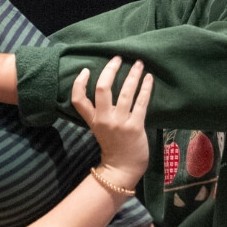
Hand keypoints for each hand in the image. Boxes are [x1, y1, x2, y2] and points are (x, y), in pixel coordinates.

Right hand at [70, 57, 152, 191]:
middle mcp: (104, 119)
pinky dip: (146, 87)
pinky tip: (149, 78)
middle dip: (111, 70)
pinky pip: (141, 102)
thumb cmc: (113, 146)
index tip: (86, 69)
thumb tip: (108, 88)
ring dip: (133, 74)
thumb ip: (99, 112)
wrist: (122, 168)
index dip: (79, 83)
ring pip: (125, 92)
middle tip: (118, 58)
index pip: (78, 99)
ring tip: (138, 63)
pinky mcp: (135, 126)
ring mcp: (120, 122)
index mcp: (93, 120)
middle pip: (102, 88)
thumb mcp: (99, 129)